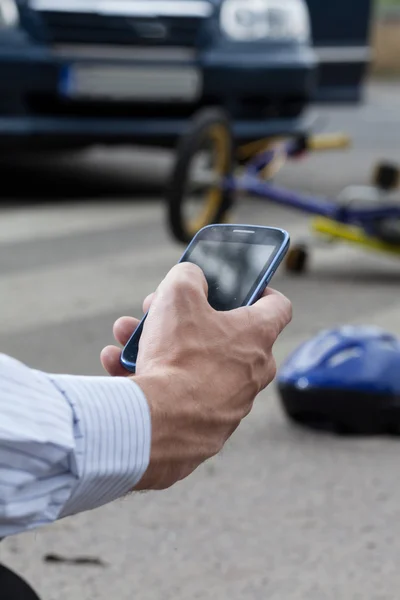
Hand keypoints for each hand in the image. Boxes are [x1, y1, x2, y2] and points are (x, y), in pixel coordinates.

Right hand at [101, 263, 291, 491]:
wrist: (159, 424)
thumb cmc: (178, 357)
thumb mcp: (178, 296)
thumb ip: (188, 275)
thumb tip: (191, 276)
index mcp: (257, 336)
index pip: (277, 306)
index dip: (260, 290)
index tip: (239, 286)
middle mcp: (251, 372)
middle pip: (221, 334)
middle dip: (184, 318)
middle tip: (157, 309)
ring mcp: (230, 403)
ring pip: (193, 363)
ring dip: (159, 346)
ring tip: (125, 338)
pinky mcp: (206, 428)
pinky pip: (179, 395)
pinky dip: (153, 379)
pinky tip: (118, 366)